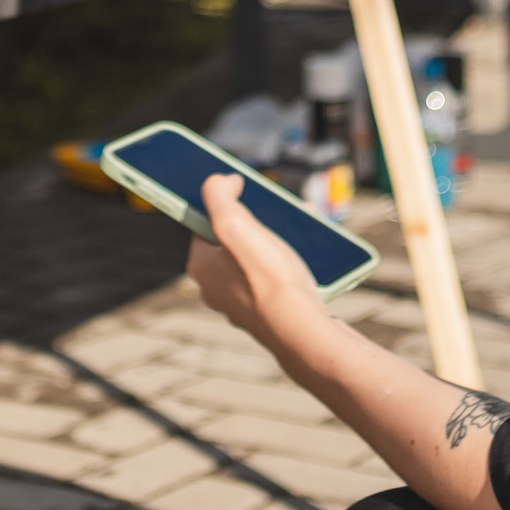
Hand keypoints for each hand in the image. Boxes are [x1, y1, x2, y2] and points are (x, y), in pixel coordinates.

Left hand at [186, 174, 341, 363]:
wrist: (301, 329)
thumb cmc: (268, 278)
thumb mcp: (235, 224)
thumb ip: (218, 195)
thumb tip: (221, 180)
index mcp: (201, 267)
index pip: (205, 223)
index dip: (225, 204)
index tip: (246, 193)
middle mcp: (215, 288)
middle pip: (233, 240)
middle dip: (257, 221)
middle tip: (277, 210)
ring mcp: (241, 304)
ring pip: (256, 258)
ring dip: (276, 238)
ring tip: (299, 223)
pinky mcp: (266, 314)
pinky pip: (273, 278)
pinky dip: (287, 261)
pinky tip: (308, 251)